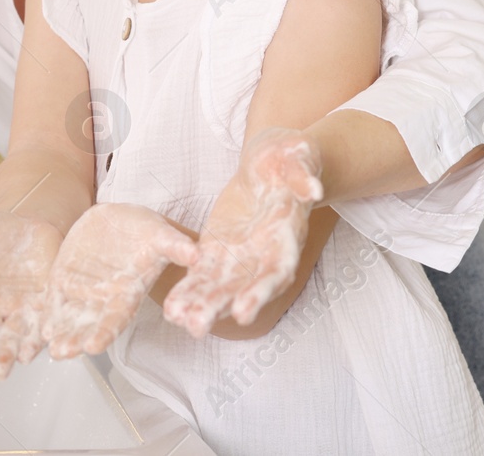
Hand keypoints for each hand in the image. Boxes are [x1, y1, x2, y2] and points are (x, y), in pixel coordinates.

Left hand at [41, 203, 197, 358]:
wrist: (121, 220)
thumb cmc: (145, 231)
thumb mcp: (160, 234)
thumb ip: (174, 245)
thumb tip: (195, 253)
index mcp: (127, 292)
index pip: (116, 318)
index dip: (105, 332)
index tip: (93, 346)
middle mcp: (104, 298)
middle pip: (89, 325)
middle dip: (75, 340)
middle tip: (61, 352)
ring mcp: (83, 289)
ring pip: (69, 317)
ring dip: (59, 332)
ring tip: (49, 346)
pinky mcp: (65, 277)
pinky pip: (54, 298)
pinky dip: (47, 311)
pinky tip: (38, 325)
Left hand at [161, 127, 323, 337]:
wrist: (271, 161)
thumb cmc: (290, 157)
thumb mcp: (298, 156)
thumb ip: (302, 175)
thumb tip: (312, 189)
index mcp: (288, 237)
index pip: (276, 271)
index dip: (260, 292)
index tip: (242, 312)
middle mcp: (265, 256)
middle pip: (243, 288)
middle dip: (220, 307)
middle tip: (197, 326)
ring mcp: (241, 256)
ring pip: (220, 287)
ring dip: (199, 304)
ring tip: (177, 320)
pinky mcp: (219, 249)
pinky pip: (202, 273)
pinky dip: (188, 288)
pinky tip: (171, 306)